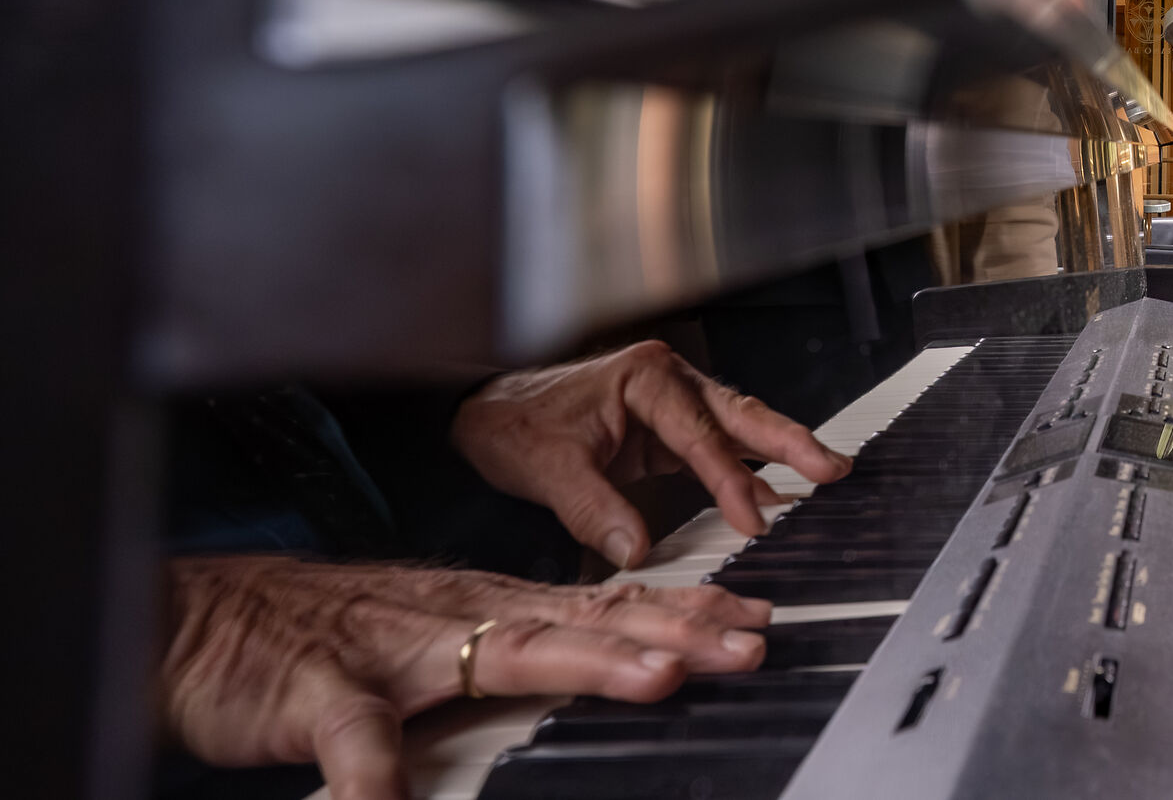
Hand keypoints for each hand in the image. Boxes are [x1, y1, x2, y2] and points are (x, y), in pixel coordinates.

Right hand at [162, 555, 772, 799]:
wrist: (206, 620)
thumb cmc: (333, 635)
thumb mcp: (445, 637)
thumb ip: (524, 644)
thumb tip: (621, 657)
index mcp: (490, 610)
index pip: (609, 605)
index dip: (688, 612)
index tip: (761, 622)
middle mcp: (460, 618)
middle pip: (585, 621)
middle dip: (675, 632)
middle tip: (748, 646)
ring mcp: (395, 652)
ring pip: (499, 652)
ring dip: (584, 662)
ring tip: (655, 679)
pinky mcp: (318, 695)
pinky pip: (354, 737)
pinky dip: (376, 772)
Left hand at [451, 340, 847, 567]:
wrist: (484, 410)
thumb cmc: (512, 422)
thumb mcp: (545, 467)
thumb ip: (594, 509)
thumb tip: (638, 551)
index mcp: (644, 378)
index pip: (699, 436)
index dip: (730, 479)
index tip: (753, 520)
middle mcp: (667, 381)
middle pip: (740, 414)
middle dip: (790, 441)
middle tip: (832, 466)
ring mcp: (671, 402)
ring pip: (738, 426)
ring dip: (781, 449)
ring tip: (825, 470)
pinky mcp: (666, 428)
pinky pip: (718, 445)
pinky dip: (749, 465)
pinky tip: (775, 488)